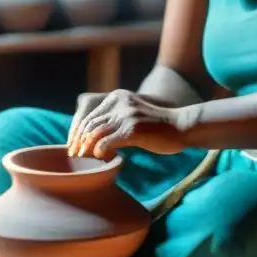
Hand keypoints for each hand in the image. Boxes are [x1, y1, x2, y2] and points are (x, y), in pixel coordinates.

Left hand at [67, 89, 199, 158]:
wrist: (182, 127)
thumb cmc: (158, 127)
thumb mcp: (133, 116)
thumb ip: (116, 119)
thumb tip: (92, 137)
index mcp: (117, 97)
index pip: (89, 114)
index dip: (77, 131)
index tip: (73, 145)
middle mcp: (119, 102)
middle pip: (89, 124)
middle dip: (78, 141)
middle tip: (74, 155)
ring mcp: (126, 115)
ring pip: (95, 133)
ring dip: (86, 148)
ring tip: (83, 159)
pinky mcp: (132, 129)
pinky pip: (107, 142)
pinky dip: (99, 152)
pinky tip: (101, 158)